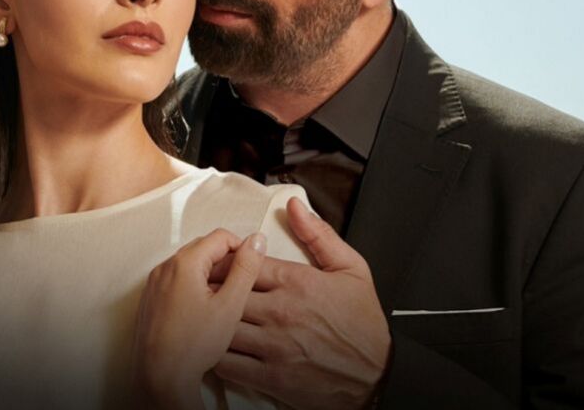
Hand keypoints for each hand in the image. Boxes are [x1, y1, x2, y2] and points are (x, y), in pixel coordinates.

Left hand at [132, 229, 267, 409]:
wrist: (162, 377)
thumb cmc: (194, 345)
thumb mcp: (230, 305)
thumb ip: (246, 269)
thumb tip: (257, 241)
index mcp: (184, 263)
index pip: (220, 237)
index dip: (241, 250)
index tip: (249, 272)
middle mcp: (164, 268)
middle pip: (203, 248)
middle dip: (224, 262)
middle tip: (237, 289)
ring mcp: (154, 283)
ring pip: (188, 265)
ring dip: (208, 275)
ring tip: (221, 303)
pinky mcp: (150, 299)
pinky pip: (175, 280)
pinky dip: (191, 287)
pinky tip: (201, 312)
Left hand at [213, 197, 390, 409]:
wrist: (377, 373)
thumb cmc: (363, 321)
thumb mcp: (351, 267)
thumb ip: (319, 235)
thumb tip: (294, 206)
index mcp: (297, 282)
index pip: (245, 262)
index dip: (228, 261)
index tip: (223, 264)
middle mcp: (281, 311)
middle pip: (227, 292)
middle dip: (213, 289)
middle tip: (206, 290)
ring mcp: (274, 346)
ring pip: (222, 327)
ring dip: (211, 321)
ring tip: (207, 318)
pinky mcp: (271, 377)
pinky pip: (229, 363)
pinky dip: (217, 354)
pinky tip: (218, 347)